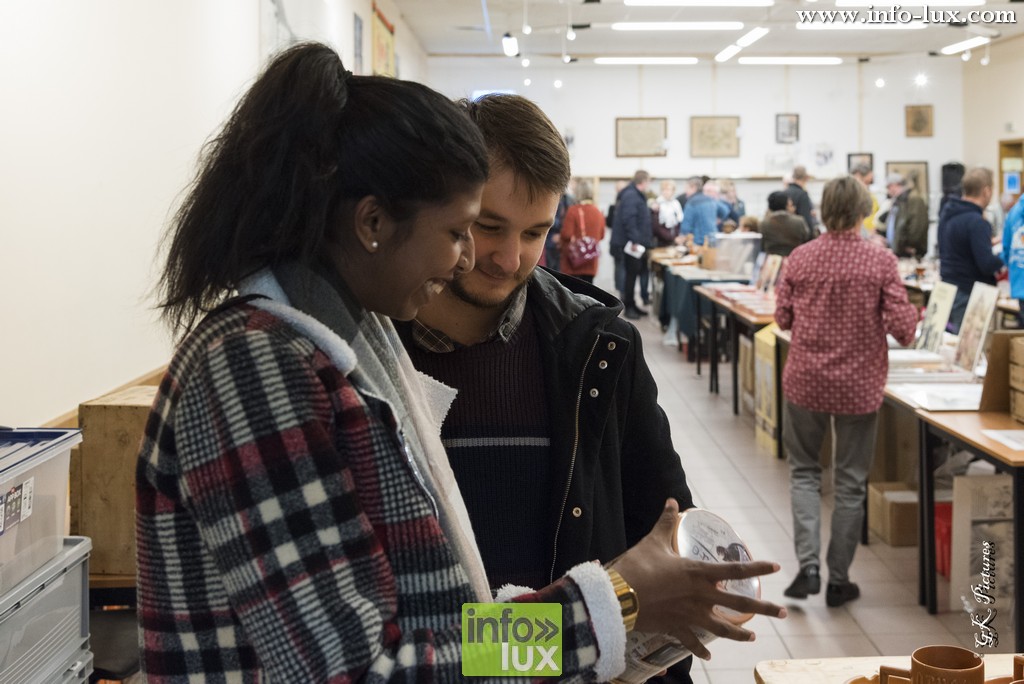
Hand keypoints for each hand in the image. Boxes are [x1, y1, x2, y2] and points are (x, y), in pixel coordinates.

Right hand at [608, 499, 786, 659]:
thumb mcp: (653, 541)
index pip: (735, 570)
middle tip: (782, 612)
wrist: (619, 596)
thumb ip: (666, 522)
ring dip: (740, 634)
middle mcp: (700, 596)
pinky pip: (692, 642)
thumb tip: (671, 502)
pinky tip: (708, 655)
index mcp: (698, 573)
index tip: (776, 567)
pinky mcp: (675, 628)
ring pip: (722, 628)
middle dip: (764, 608)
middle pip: (739, 605)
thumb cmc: (638, 566)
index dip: (757, 567)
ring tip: (753, 636)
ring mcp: (690, 615)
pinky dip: (701, 649)